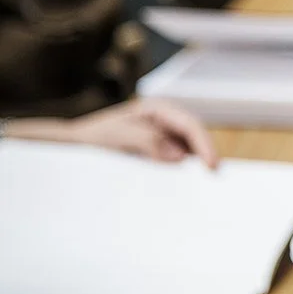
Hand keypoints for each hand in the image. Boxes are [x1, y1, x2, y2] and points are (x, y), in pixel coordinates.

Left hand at [7, 99, 218, 167]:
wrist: (75, 144)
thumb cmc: (95, 136)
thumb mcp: (119, 136)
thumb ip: (150, 142)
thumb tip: (180, 155)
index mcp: (160, 109)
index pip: (191, 125)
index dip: (205, 145)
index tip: (212, 166)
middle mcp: (168, 120)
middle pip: (195, 136)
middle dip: (206, 155)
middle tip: (216, 178)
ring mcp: (166, 135)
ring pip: (190, 149)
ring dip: (196, 164)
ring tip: (206, 184)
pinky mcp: (161, 151)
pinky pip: (178, 159)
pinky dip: (184, 170)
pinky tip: (187, 183)